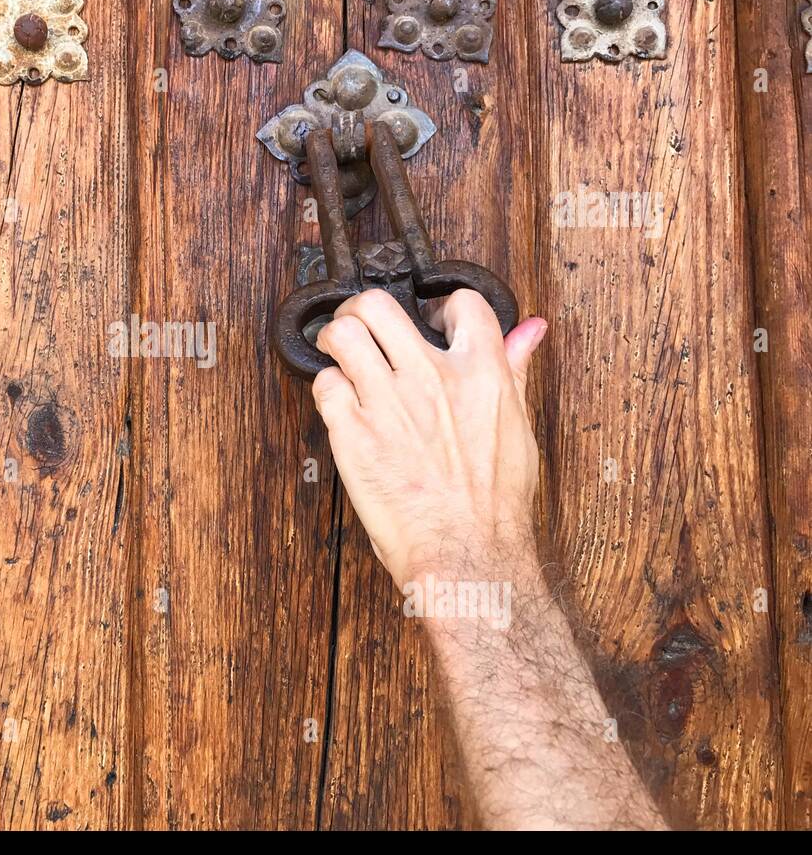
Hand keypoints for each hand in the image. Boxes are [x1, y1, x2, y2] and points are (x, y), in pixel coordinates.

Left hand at [312, 288, 546, 587]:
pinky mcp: (352, 431)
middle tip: (360, 328)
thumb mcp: (517, 426)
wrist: (466, 552)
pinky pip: (324, 385)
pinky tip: (341, 405)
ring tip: (339, 357)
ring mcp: (388, 402)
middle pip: (377, 305)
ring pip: (341, 335)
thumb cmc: (494, 503)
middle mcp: (430, 377)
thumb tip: (530, 330)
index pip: (461, 302)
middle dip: (361, 310)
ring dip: (335, 341)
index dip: (442, 308)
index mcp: (480, 372)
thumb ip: (515, 369)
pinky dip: (327, 389)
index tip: (432, 327)